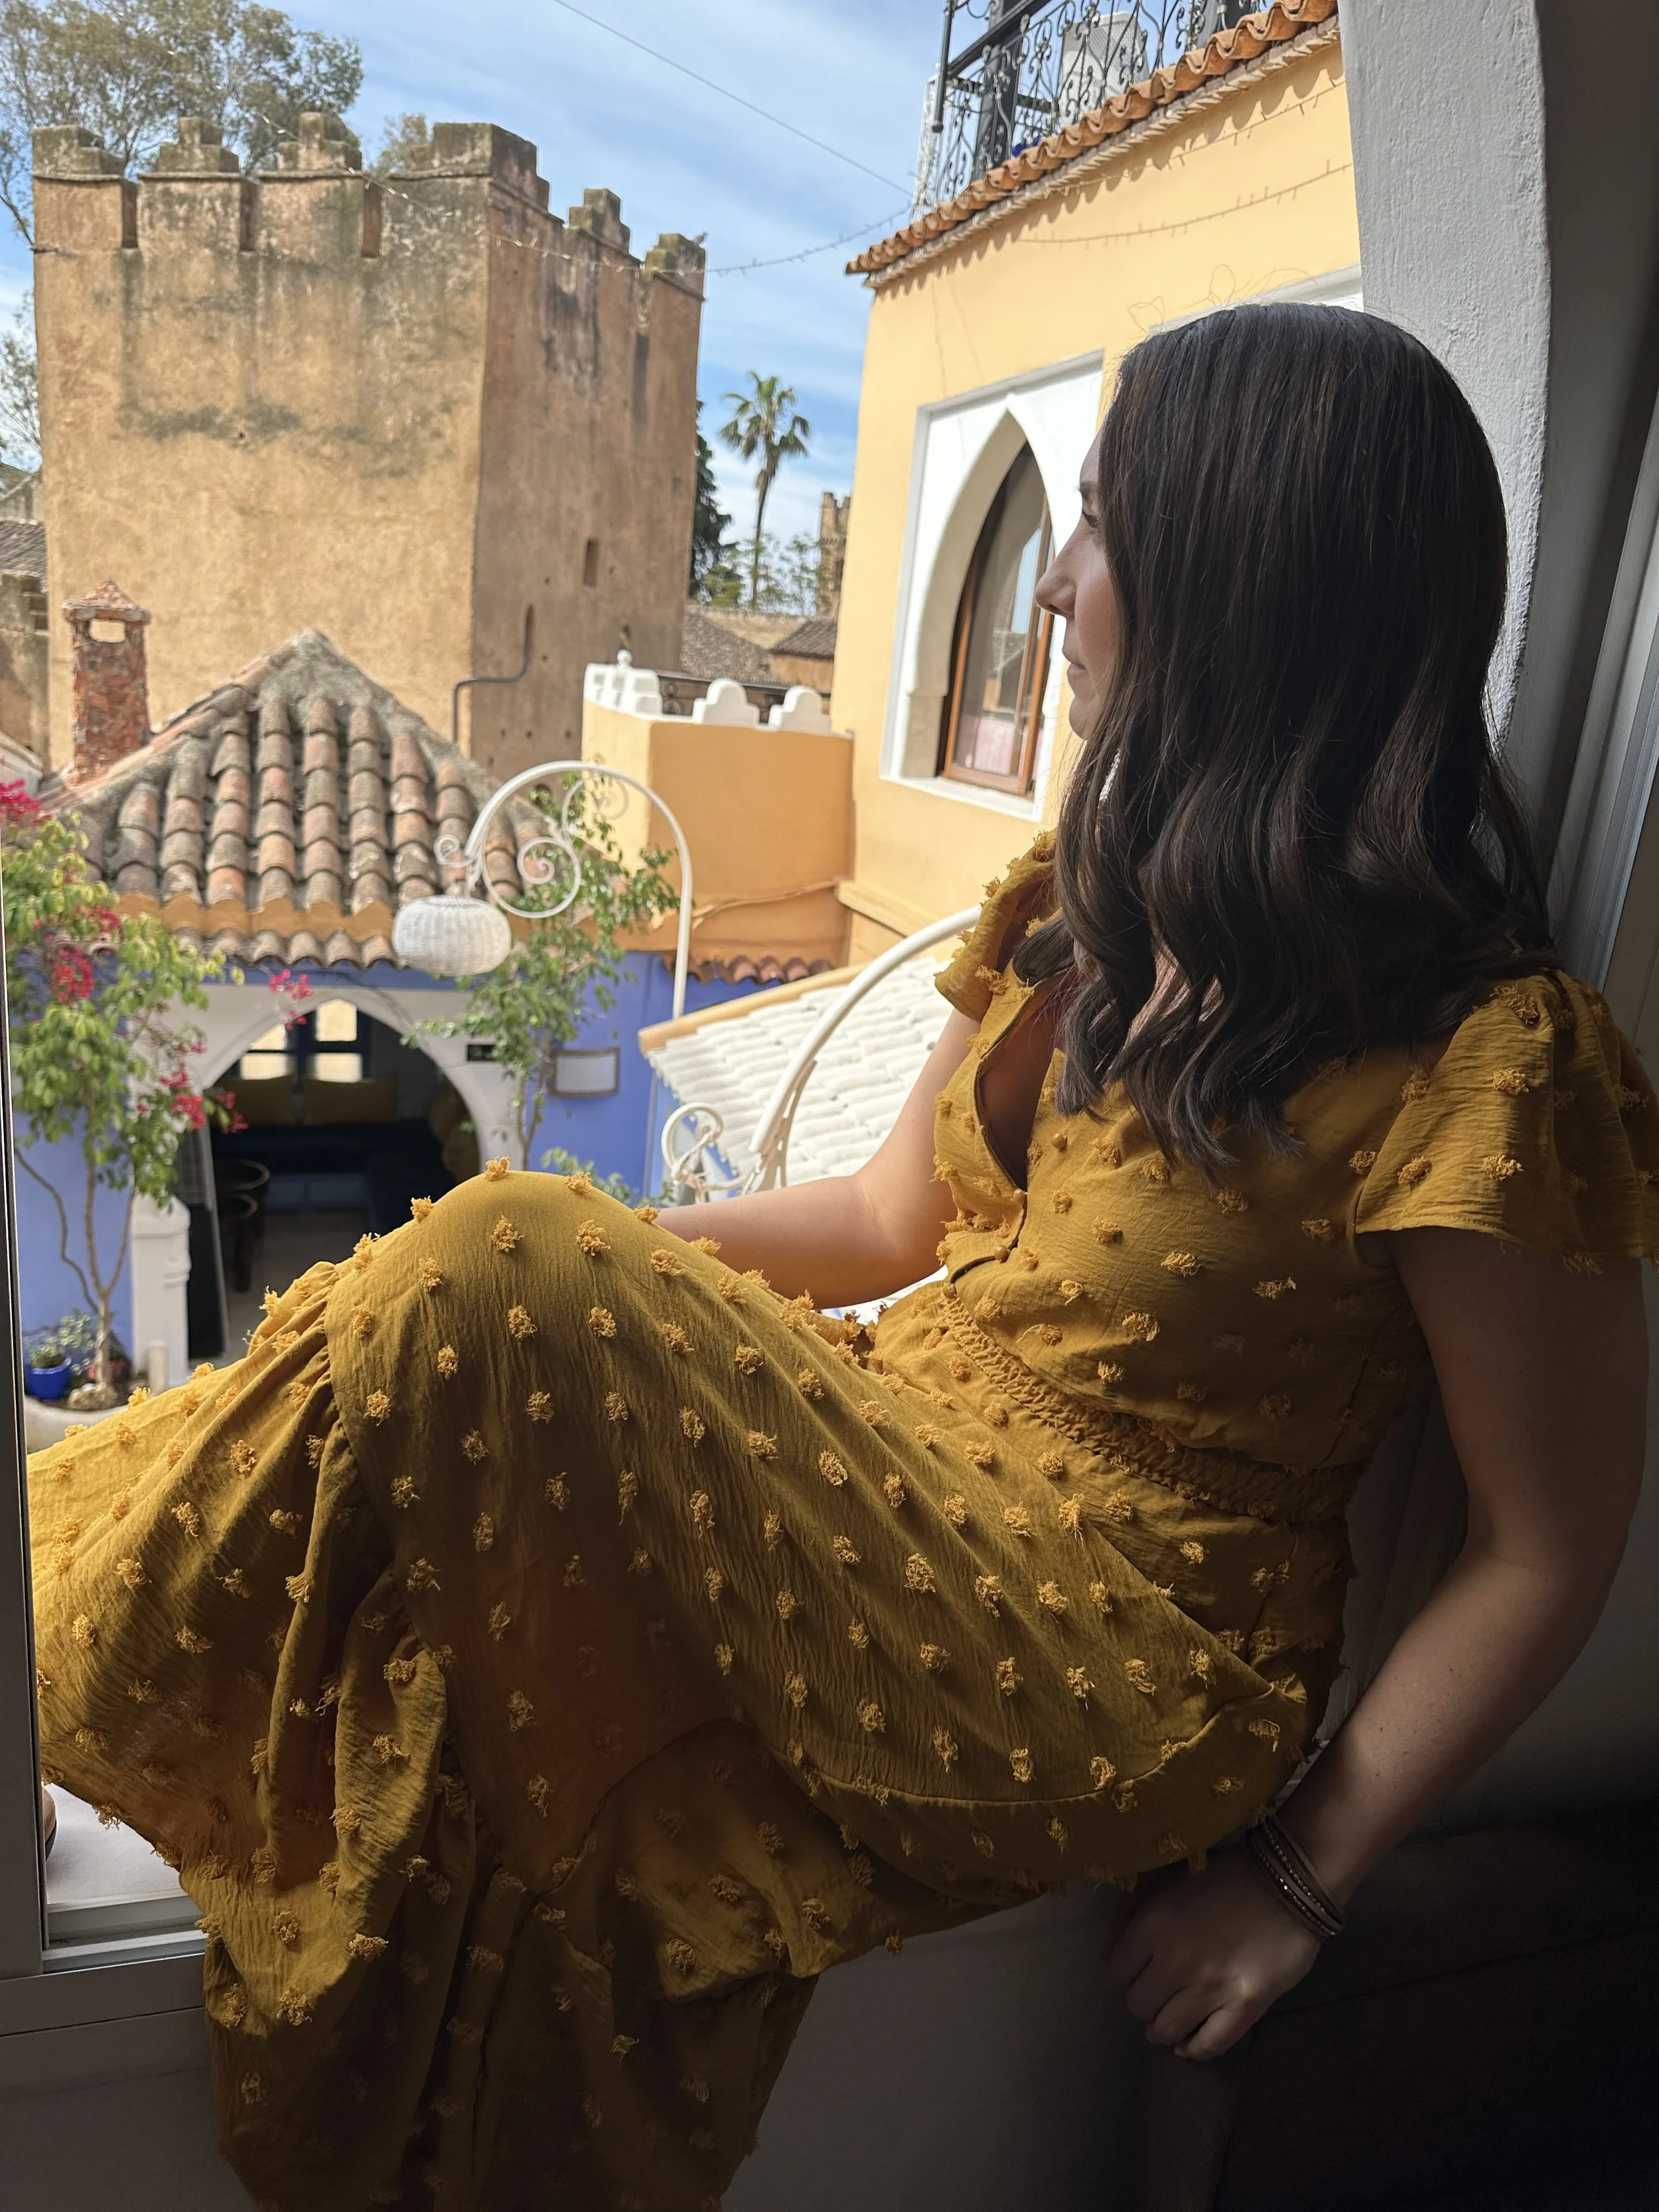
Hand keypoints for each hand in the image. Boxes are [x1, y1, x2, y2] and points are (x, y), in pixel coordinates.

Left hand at [1104, 1848, 1323, 2059]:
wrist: (1287, 1881)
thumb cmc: (1224, 1874)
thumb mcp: (1168, 1878)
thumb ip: (1131, 1912)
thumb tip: (1107, 1956)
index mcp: (1154, 1924)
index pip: (1118, 1971)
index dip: (1128, 1972)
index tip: (1141, 1970)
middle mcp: (1177, 1960)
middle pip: (1138, 2004)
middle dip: (1146, 2000)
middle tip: (1160, 1992)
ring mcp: (1212, 1987)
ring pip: (1167, 2031)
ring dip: (1164, 2029)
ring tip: (1172, 2020)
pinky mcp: (1246, 2006)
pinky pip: (1209, 2045)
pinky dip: (1195, 2049)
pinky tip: (1190, 2044)